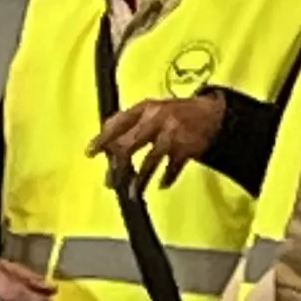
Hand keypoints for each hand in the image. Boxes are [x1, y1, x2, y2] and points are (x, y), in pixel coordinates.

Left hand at [90, 93, 229, 188]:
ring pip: (150, 160)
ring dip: (140, 179)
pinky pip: (172, 168)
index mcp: (145, 108)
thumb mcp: (151, 111)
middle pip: (129, 144)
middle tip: (111, 180)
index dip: (102, 138)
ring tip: (133, 192)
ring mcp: (173, 133)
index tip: (91, 152)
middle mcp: (157, 119)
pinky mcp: (187, 147)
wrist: (210, 114)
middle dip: (118, 165)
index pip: (117, 122)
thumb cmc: (174, 115)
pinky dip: (166, 178)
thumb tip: (106, 148)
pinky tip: (161, 185)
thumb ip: (129, 125)